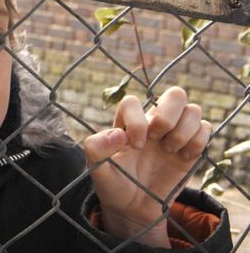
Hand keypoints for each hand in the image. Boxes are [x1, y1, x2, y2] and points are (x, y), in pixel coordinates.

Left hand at [84, 87, 210, 246]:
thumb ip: (96, 148)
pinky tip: (183, 157)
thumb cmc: (113, 183)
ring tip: (170, 151)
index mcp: (128, 122)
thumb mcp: (96, 168)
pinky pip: (206, 129)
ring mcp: (174, 133)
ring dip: (183, 132)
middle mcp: (153, 122)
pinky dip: (198, 142)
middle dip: (168, 117)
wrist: (133, 207)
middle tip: (158, 140)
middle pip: (175, 94)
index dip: (136, 121)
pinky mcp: (192, 147)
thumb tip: (118, 134)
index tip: (135, 146)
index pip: (133, 102)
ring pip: (193, 110)